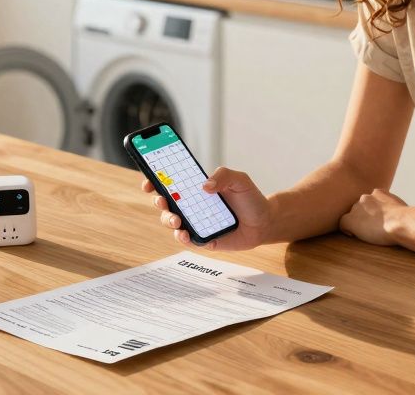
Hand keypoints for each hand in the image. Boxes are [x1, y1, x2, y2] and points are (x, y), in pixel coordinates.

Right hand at [141, 166, 272, 251]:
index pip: (170, 183)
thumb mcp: (240, 180)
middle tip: (162, 200)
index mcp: (196, 188)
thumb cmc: (250, 198)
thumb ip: (224, 175)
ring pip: (172, 222)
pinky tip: (184, 234)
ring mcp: (196, 222)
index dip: (155, 181)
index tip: (149, 180)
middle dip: (158, 200)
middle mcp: (192, 205)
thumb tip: (205, 186)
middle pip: (166, 202)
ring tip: (177, 220)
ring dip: (168, 220)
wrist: (265, 222)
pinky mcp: (203, 239)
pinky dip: (182, 237)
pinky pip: (187, 239)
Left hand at [338, 188, 407, 246]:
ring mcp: (357, 208)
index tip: (379, 220)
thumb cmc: (406, 219)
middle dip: (365, 216)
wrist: (401, 222)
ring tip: (367, 232)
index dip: (373, 211)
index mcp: (378, 193)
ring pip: (352, 215)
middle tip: (374, 227)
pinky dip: (347, 230)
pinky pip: (342, 224)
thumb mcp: (402, 208)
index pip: (371, 201)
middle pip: (360, 208)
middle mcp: (365, 198)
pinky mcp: (350, 220)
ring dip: (357, 223)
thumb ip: (394, 207)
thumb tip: (400, 215)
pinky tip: (354, 235)